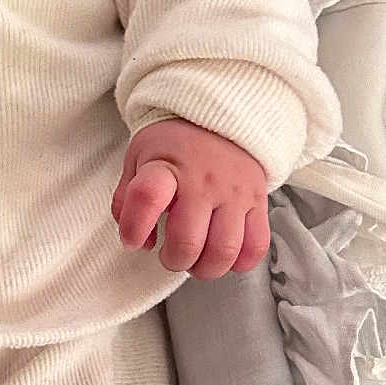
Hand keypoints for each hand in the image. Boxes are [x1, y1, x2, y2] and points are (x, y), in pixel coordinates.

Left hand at [111, 119, 269, 279]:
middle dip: (173, 260)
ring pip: (223, 251)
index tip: (132, 240)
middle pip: (187, 241)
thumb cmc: (173, 145)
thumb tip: (139, 243)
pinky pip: (256, 246)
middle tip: (170, 254)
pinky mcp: (258, 201)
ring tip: (197, 259)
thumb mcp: (138, 159)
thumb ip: (127, 201)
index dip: (134, 228)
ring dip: (204, 267)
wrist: (219, 117)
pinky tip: (224, 255)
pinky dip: (238, 262)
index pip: (147, 197)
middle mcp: (204, 180)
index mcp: (167, 166)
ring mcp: (235, 192)